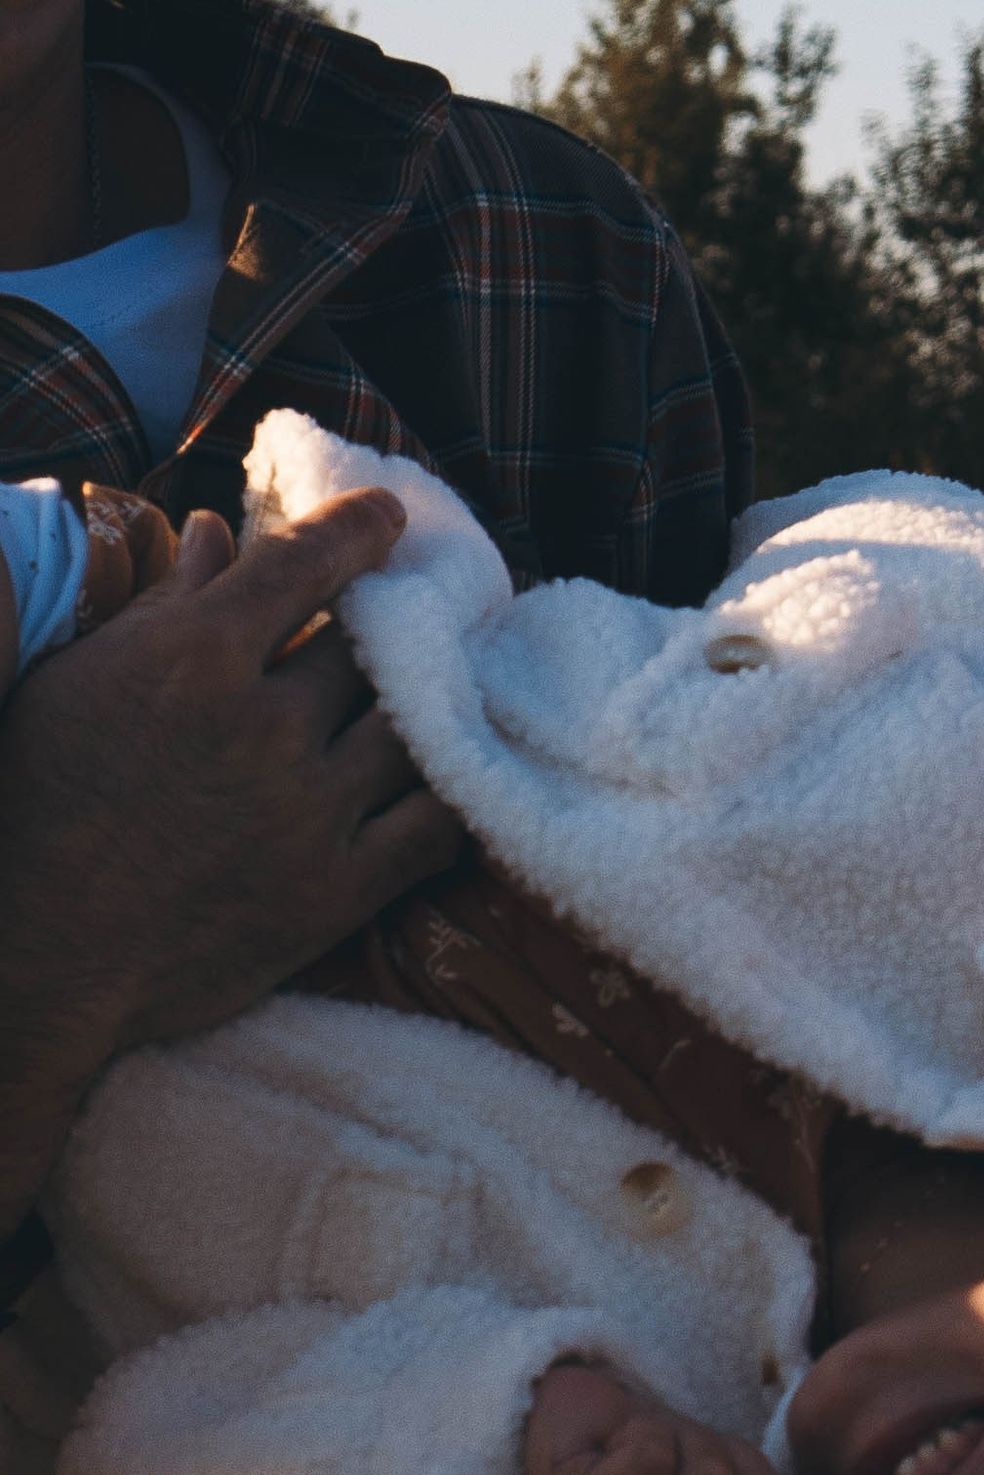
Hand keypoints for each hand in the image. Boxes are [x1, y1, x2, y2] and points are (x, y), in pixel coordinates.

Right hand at [0, 488, 460, 1212]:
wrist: (38, 953)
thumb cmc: (39, 804)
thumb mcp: (80, 680)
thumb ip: (164, 604)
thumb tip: (216, 532)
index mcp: (196, 656)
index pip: (310, 561)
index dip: (363, 529)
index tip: (392, 520)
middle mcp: (266, 724)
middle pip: (371, 646)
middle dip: (394, 628)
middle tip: (414, 621)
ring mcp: (311, 810)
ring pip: (417, 728)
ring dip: (431, 707)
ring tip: (440, 697)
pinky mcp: (339, 892)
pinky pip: (436, 828)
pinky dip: (452, 796)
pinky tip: (445, 782)